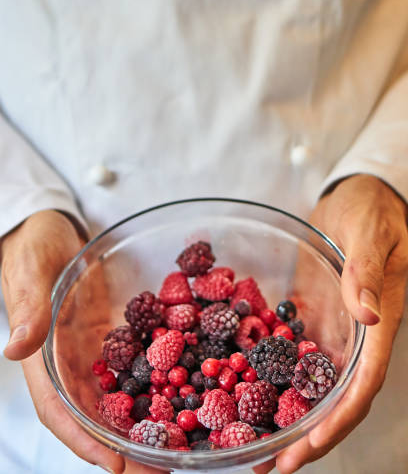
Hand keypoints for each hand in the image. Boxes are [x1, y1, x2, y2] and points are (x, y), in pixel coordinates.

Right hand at [1, 210, 161, 473]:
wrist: (53, 231)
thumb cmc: (32, 249)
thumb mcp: (28, 272)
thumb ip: (28, 308)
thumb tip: (16, 348)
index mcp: (44, 359)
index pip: (58, 410)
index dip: (83, 441)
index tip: (115, 465)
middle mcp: (72, 364)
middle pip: (95, 416)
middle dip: (125, 445)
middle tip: (161, 472)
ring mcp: (97, 352)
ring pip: (121, 397)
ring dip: (147, 424)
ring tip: (181, 447)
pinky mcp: (118, 335)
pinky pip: (141, 362)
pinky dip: (160, 382)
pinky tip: (188, 392)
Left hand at [255, 174, 407, 473]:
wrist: (357, 197)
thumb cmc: (372, 209)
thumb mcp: (372, 232)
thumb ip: (368, 271)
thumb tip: (370, 316)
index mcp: (379, 324)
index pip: (362, 383)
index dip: (337, 419)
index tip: (308, 445)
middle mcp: (353, 336)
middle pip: (334, 397)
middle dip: (306, 435)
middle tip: (271, 467)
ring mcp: (331, 329)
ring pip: (310, 383)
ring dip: (285, 415)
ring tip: (253, 446)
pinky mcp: (310, 316)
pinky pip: (291, 353)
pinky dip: (271, 377)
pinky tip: (243, 394)